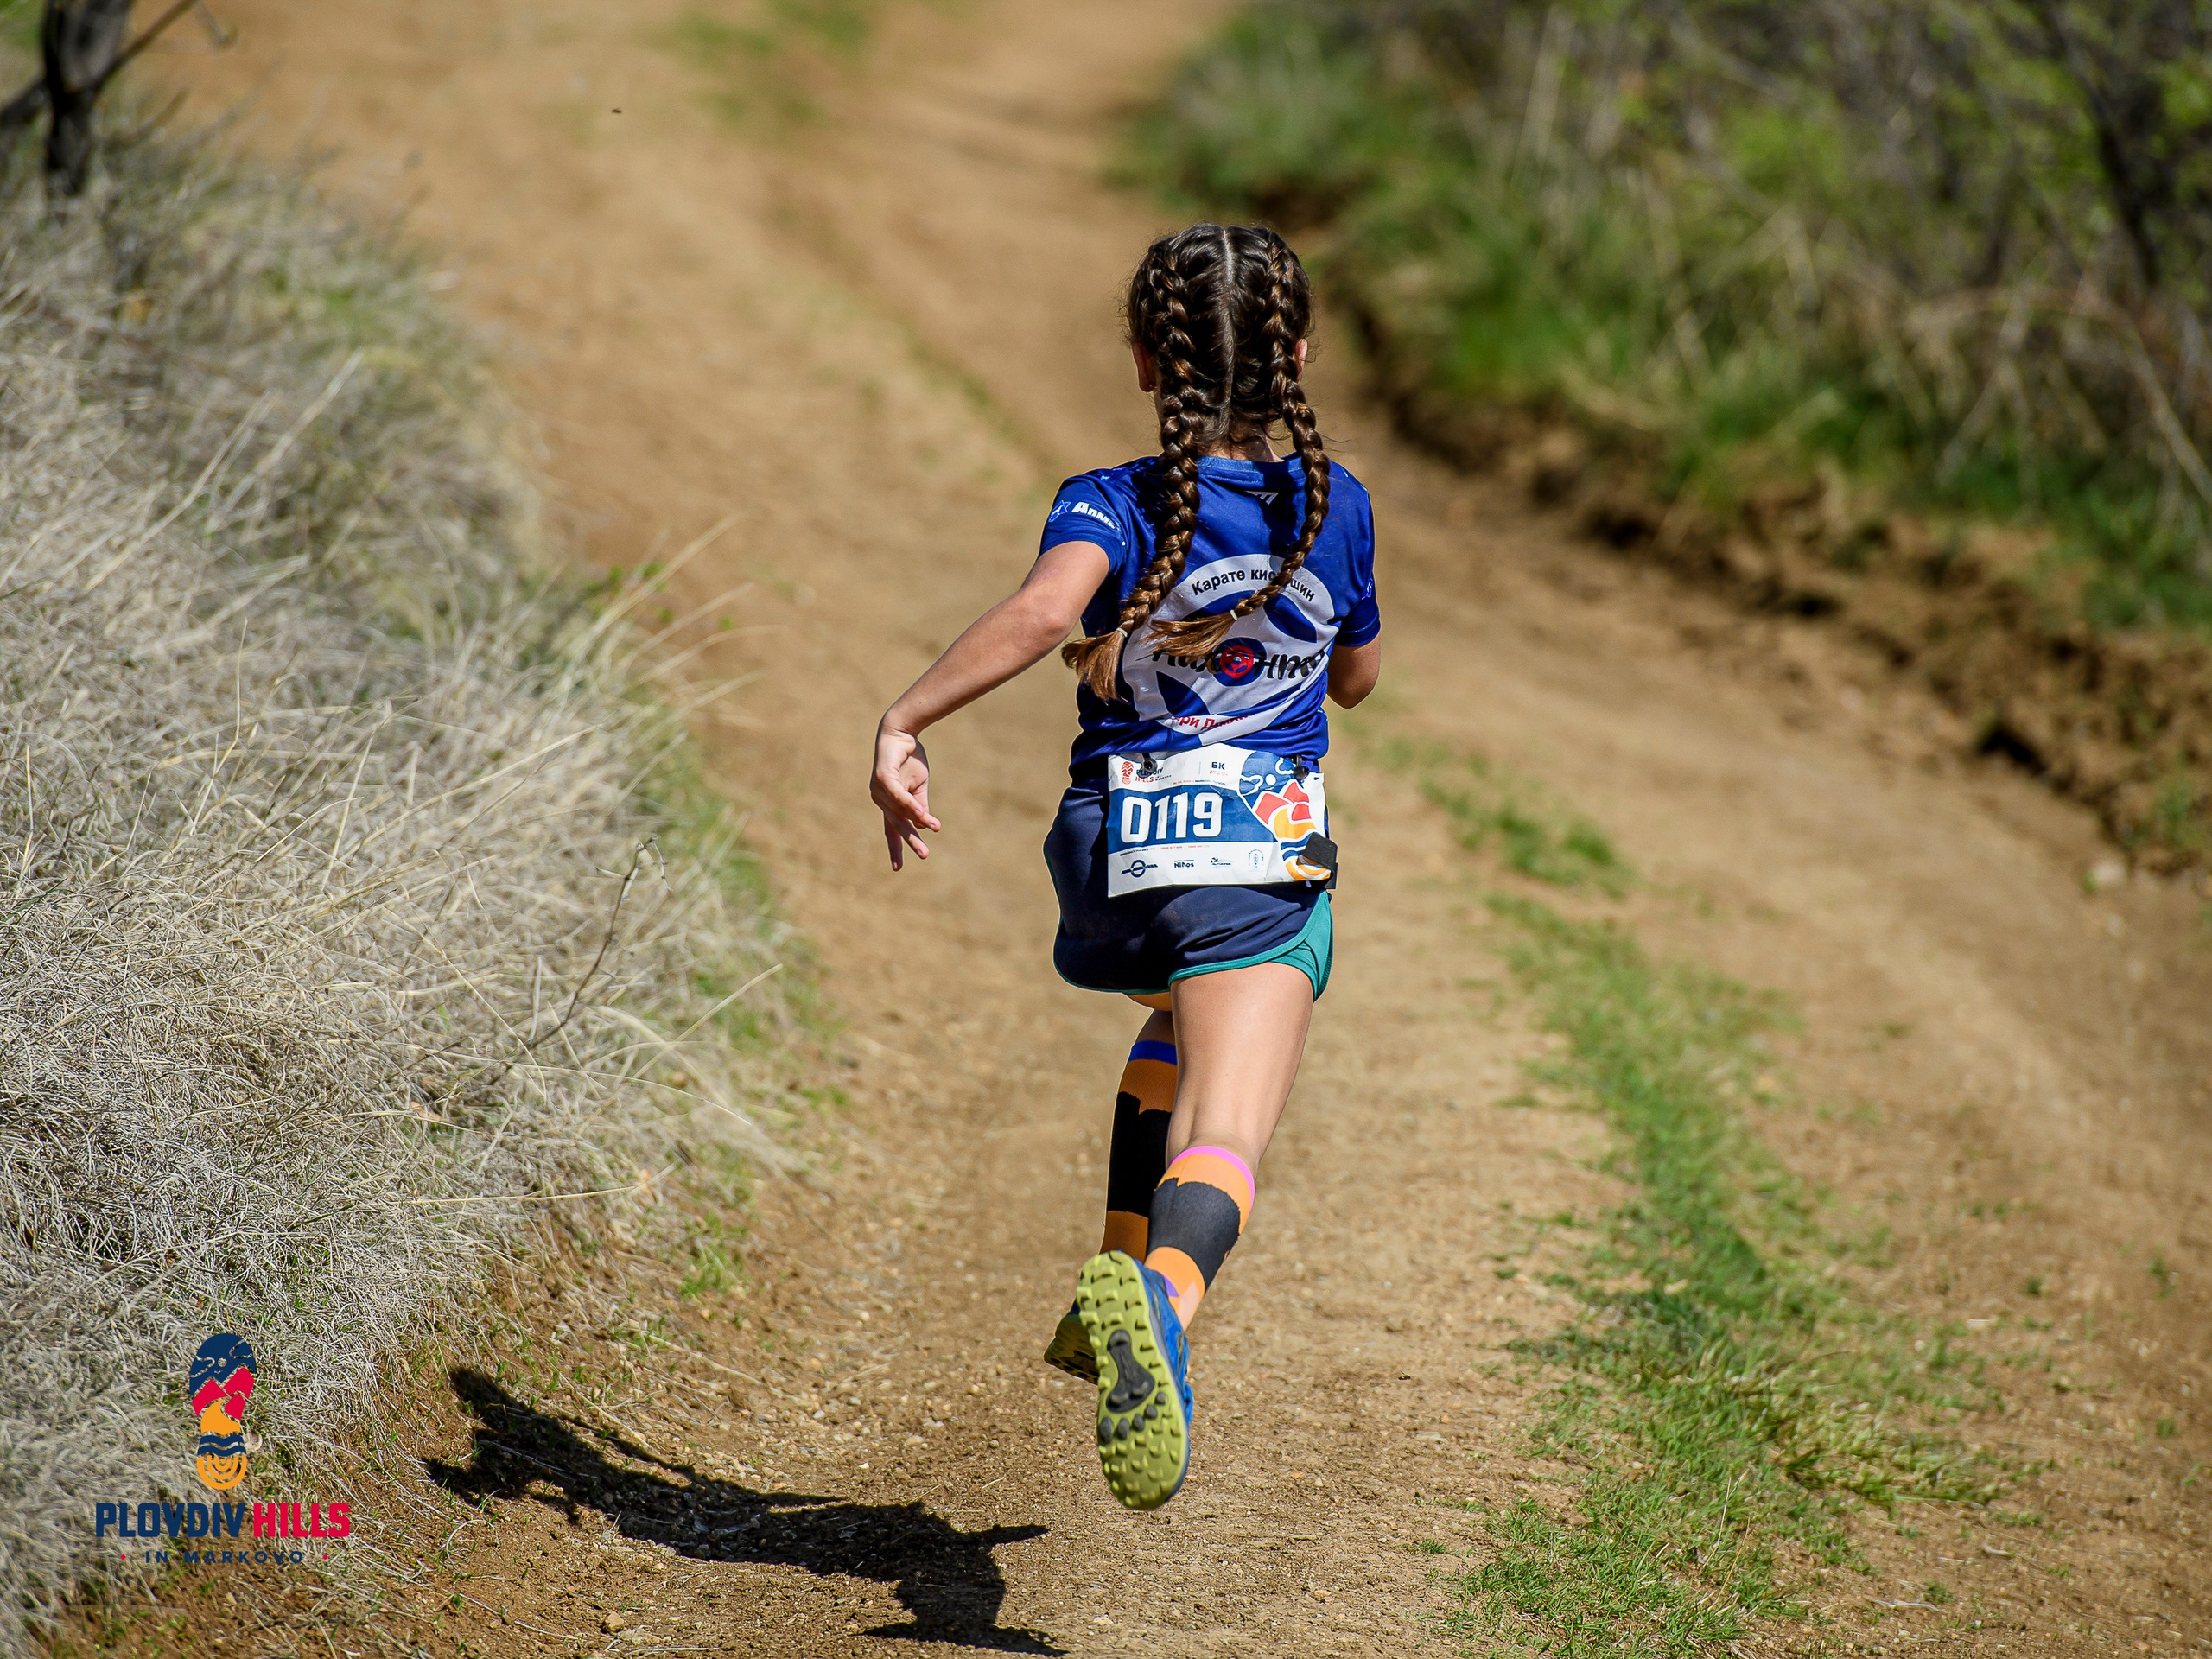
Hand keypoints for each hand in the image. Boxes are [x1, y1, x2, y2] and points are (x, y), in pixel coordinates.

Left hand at [870, 725, 939, 870]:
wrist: (902, 732)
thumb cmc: (909, 758)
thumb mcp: (919, 786)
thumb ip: (920, 805)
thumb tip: (926, 825)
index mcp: (888, 804)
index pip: (891, 831)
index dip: (895, 848)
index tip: (897, 868)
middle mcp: (880, 800)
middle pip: (896, 825)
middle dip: (911, 840)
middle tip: (925, 855)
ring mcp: (878, 790)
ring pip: (900, 811)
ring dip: (919, 820)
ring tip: (935, 828)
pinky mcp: (881, 778)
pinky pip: (898, 796)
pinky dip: (910, 805)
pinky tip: (921, 814)